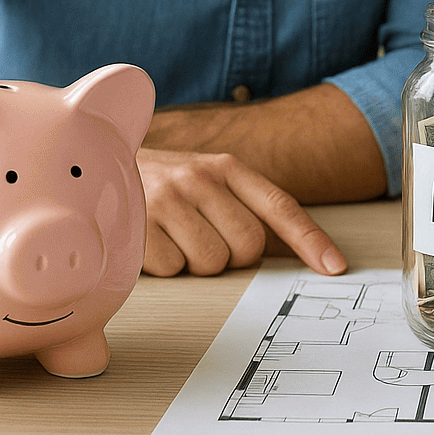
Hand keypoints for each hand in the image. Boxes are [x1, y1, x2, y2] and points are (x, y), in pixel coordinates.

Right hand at [136, 147, 346, 277]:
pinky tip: (150, 241)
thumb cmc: (166, 183)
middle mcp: (200, 177)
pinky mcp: (136, 223)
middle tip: (207, 239)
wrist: (98, 163)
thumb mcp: (209, 179)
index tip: (335, 267)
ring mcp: (167, 198)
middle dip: (232, 256)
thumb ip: (245, 205)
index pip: (280, 206)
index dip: (311, 239)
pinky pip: (172, 270)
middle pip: (247, 247)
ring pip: (211, 263)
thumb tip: (294, 252)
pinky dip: (164, 267)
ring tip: (176, 236)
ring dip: (195, 263)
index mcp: (227, 166)